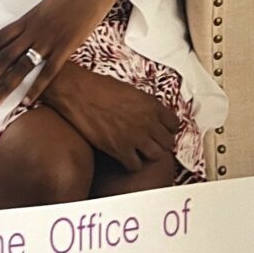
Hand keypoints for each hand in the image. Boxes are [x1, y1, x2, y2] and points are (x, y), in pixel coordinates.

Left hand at [0, 0, 123, 109]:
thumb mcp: (47, 6)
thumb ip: (34, 22)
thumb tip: (23, 34)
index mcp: (28, 18)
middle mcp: (34, 29)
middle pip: (5, 57)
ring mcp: (50, 38)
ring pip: (22, 67)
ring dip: (6, 86)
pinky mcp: (67, 46)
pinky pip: (48, 71)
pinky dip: (36, 88)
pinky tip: (27, 101)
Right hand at [40, 63, 179, 170]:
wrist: (79, 93)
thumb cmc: (101, 87)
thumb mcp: (131, 91)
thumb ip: (145, 105)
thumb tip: (151, 116)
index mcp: (152, 104)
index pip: (174, 124)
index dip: (168, 129)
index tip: (162, 131)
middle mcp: (147, 121)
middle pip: (167, 142)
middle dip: (161, 143)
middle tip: (151, 143)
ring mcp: (135, 136)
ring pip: (155, 156)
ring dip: (148, 154)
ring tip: (140, 151)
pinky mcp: (119, 149)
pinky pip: (135, 165)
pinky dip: (132, 163)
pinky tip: (126, 157)